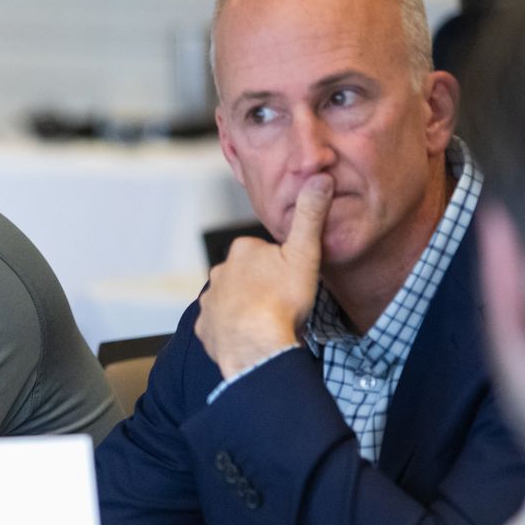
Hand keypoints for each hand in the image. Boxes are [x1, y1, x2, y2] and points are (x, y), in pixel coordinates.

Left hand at [195, 174, 332, 377]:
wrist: (257, 346)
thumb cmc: (282, 301)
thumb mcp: (305, 252)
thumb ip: (311, 215)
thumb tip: (319, 178)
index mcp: (242, 251)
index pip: (265, 251)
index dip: (282, 265)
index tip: (293, 280)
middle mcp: (219, 272)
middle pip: (247, 275)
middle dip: (263, 286)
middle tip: (284, 302)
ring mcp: (209, 302)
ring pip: (233, 299)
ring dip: (248, 307)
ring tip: (269, 321)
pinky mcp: (204, 328)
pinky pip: (220, 326)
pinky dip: (234, 330)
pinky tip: (250, 335)